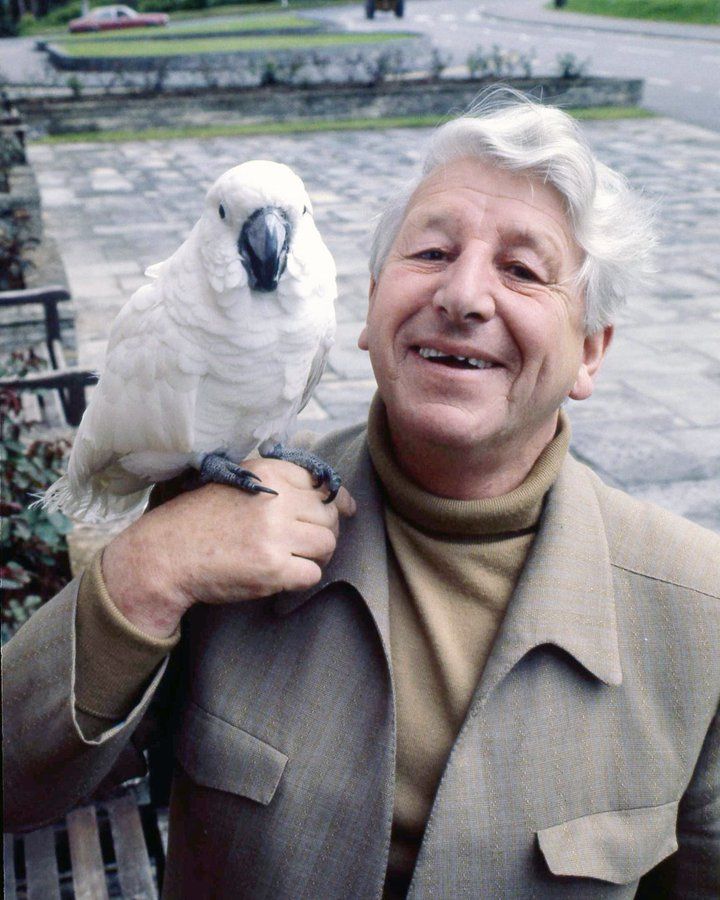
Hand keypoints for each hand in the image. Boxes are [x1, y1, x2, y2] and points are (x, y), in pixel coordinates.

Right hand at [102, 459, 355, 638]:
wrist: (165, 555)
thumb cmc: (202, 520)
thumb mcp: (239, 484)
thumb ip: (282, 485)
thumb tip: (343, 500)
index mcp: (268, 474)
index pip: (321, 484)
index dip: (331, 502)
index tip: (333, 513)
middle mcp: (275, 500)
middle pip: (329, 516)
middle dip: (322, 531)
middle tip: (299, 542)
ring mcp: (275, 535)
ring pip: (327, 544)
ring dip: (314, 555)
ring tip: (290, 558)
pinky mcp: (273, 568)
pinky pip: (313, 574)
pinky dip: (300, 578)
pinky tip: (279, 574)